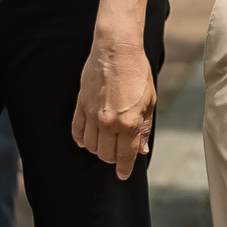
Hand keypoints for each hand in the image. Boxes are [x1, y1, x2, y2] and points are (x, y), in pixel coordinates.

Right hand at [72, 31, 157, 179]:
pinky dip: (83, 140)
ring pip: (91, 147)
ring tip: (107, 141)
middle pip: (106, 155)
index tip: (123, 175)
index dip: (125, 168)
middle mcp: (108, 122)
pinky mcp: (80, 107)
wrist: (116, 51)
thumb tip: (141, 150)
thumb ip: (143, 127)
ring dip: (99, 149)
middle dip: (113, 158)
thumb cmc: (137, 73)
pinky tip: (89, 138)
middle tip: (119, 152)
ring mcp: (91, 116)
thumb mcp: (149, 101)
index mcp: (129, 122)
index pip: (126, 155)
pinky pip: (77, 133)